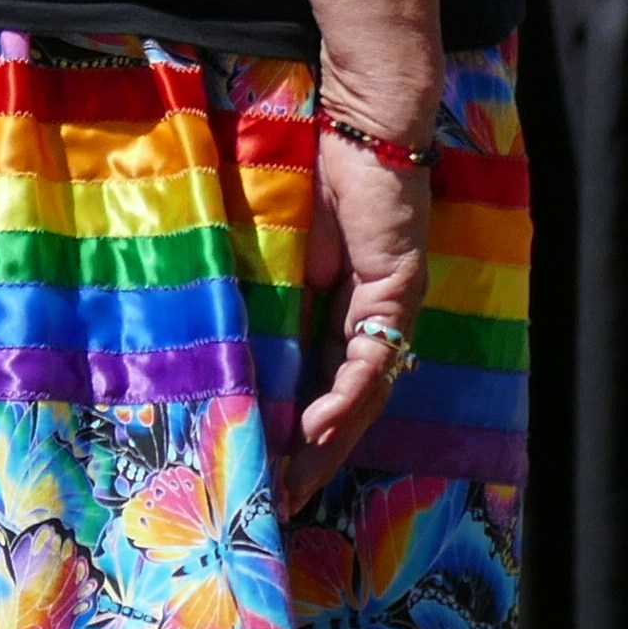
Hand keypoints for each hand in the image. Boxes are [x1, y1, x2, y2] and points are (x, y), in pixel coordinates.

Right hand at [286, 101, 436, 509]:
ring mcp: (391, 310)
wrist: (359, 125)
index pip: (328, 391)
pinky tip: (320, 428)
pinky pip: (370, 355)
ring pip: (366, 394)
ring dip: (331, 442)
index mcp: (346, 316)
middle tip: (283, 503)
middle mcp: (376, 322)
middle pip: (352, 407)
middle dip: (317, 460)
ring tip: (297, 481)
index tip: (272, 477)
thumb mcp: (279, 257)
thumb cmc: (315, 179)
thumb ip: (268, 300)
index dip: (305, 438)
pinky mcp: (397, 290)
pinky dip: (346, 394)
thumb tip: (230, 346)